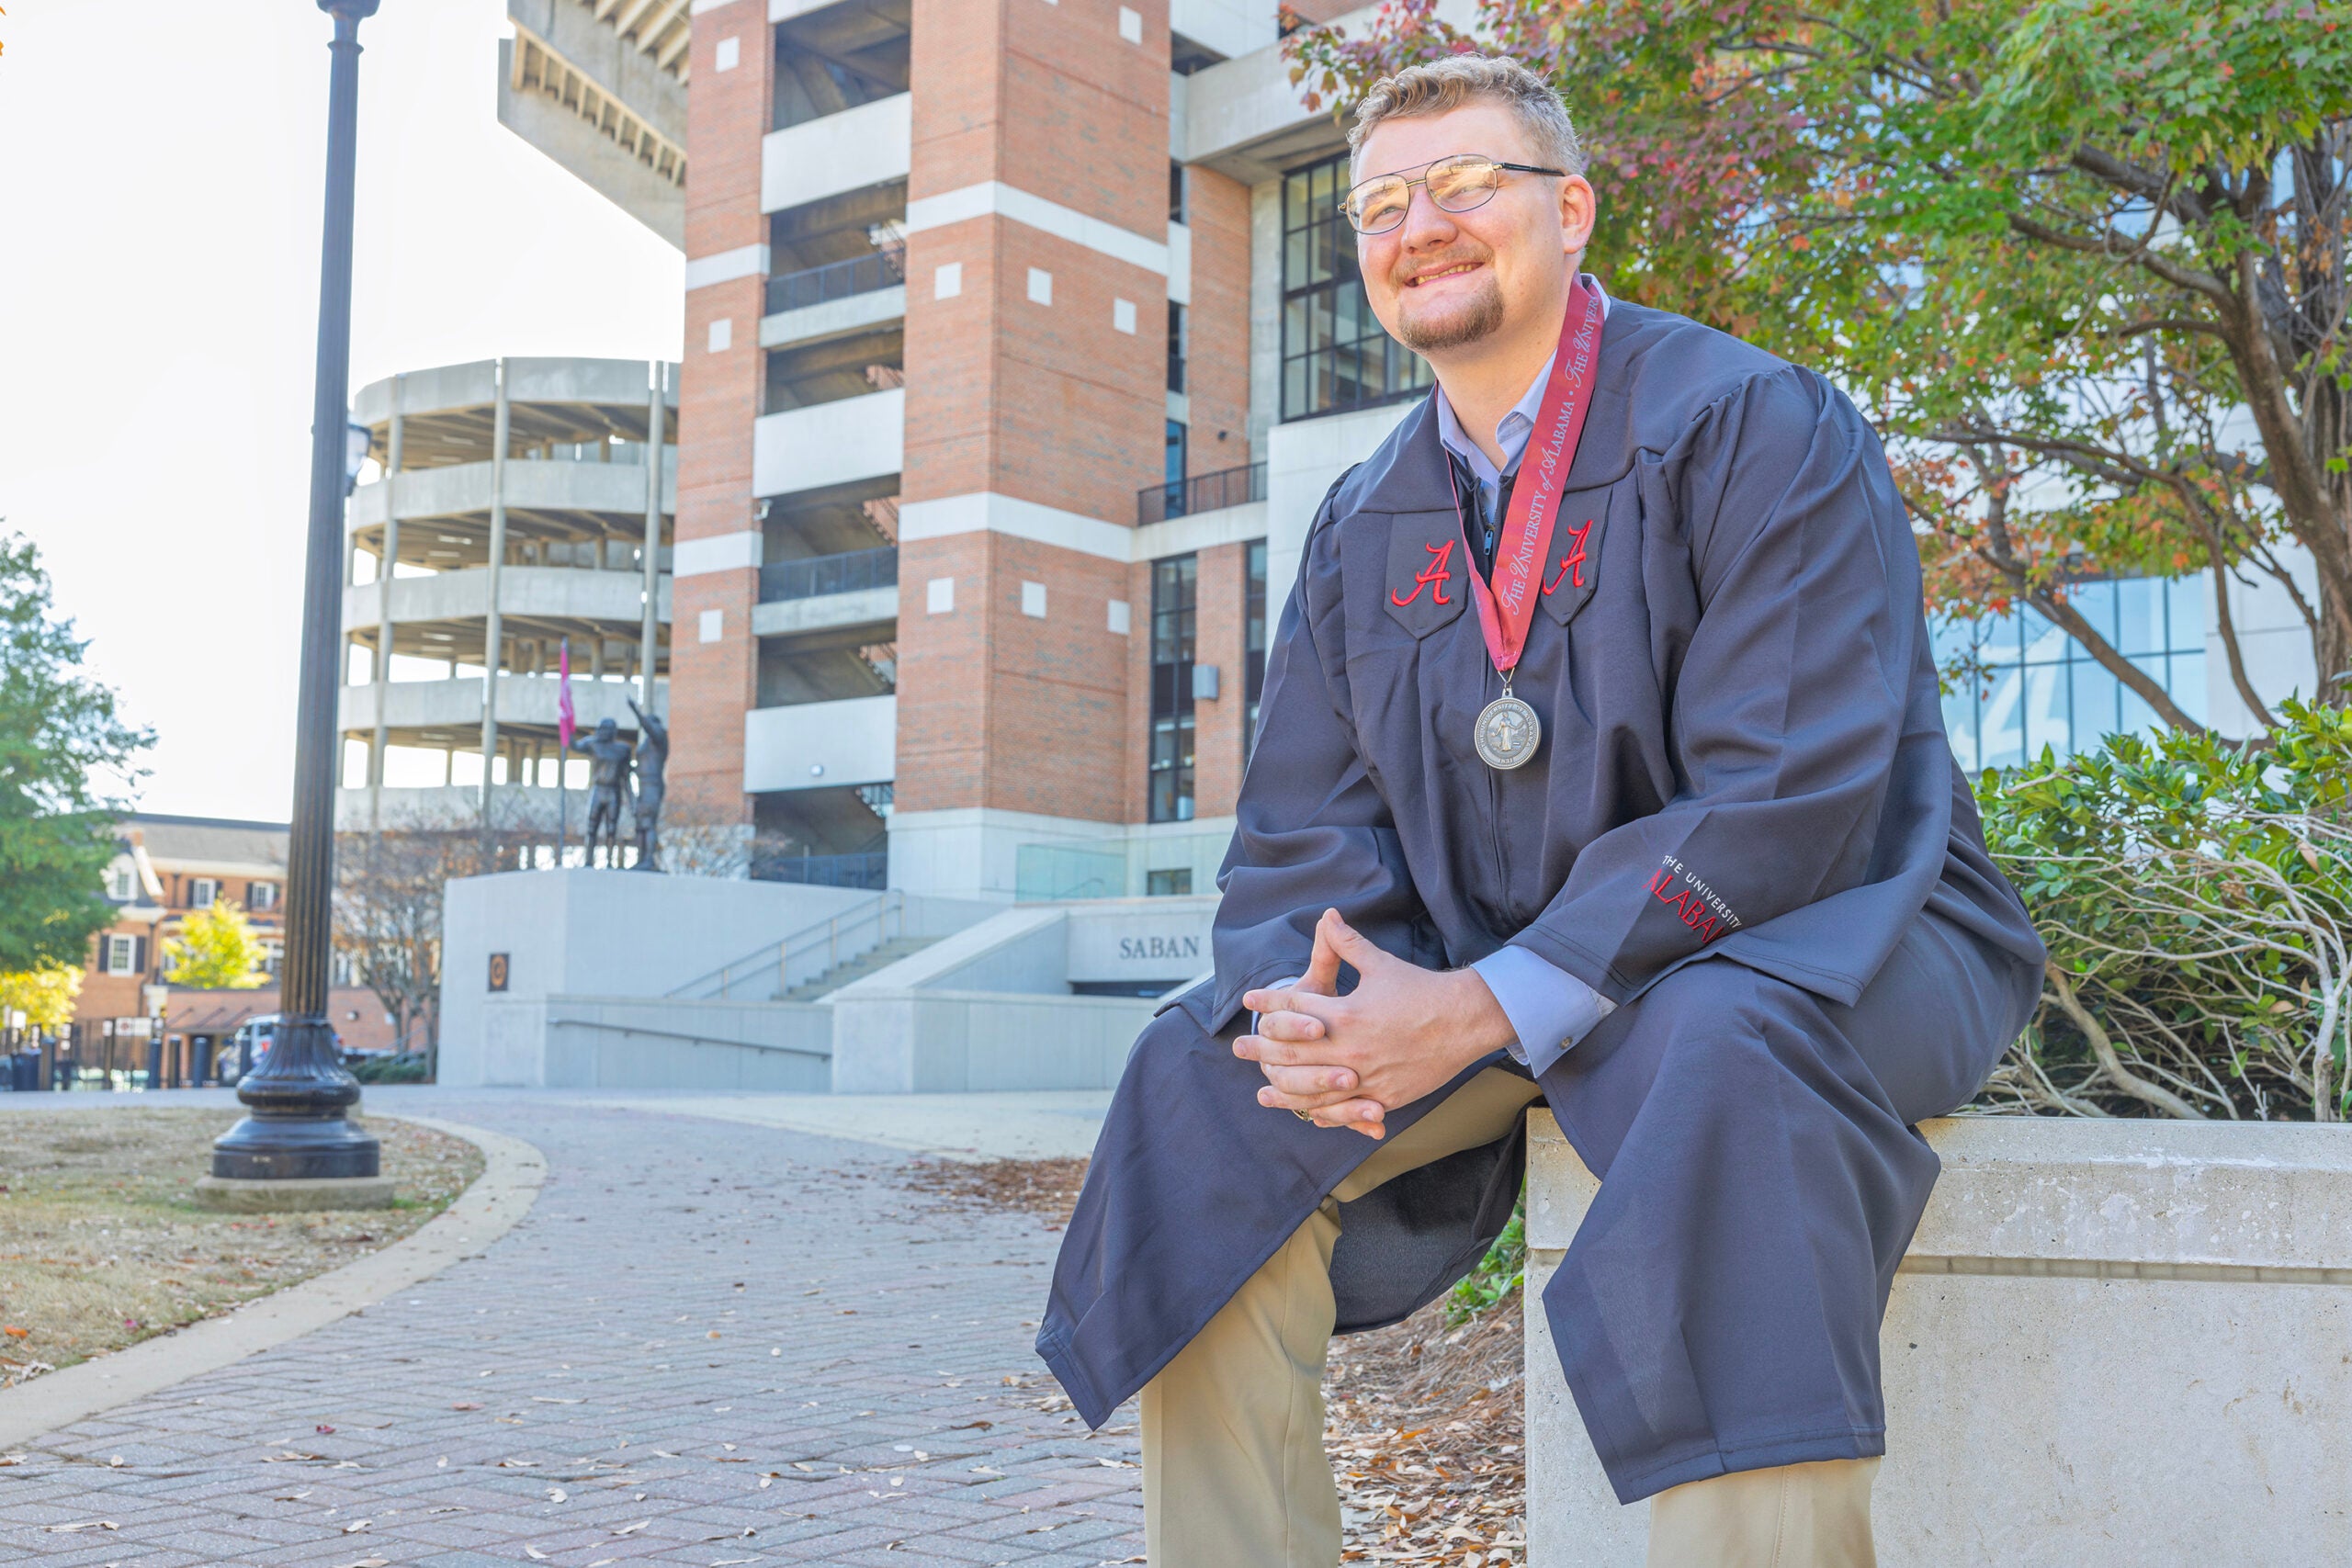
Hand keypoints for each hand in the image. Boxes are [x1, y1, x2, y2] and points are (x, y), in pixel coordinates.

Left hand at [1236, 909, 1513, 1138]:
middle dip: (1262, 1050)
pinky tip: (1306, 1113)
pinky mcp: (1385, 1097)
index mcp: (1347, 1014)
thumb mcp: (1380, 964)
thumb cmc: (1421, 990)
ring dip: (1284, 1090)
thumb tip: (1326, 916)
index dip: (1269, 1005)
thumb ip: (1347, 945)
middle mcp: (1352, 1048)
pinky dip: (1323, 1112)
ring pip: (1315, 1089)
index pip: (1295, 1010)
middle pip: (1294, 1053)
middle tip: (1239, 1048)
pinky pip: (1346, 1110)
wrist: (1465, 1021)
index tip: (1250, 1001)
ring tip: (1261, 1091)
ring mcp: (1367, 1076)